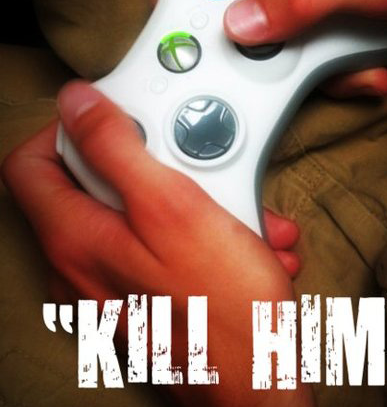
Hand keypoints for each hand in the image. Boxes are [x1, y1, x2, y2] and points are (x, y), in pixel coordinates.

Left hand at [1, 81, 312, 406]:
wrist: (259, 379)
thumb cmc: (223, 303)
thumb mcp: (172, 205)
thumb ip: (117, 148)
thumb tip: (76, 105)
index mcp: (74, 237)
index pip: (30, 164)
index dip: (65, 131)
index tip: (113, 122)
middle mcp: (79, 266)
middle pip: (91, 185)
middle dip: (151, 166)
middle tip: (195, 167)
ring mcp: (109, 285)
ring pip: (134, 215)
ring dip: (189, 201)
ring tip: (236, 212)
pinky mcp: (141, 296)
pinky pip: (156, 246)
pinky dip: (197, 233)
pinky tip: (240, 240)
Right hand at [170, 0, 386, 96]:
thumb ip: (305, 1)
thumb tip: (238, 22)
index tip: (179, 5)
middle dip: (265, 39)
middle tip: (289, 57)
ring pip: (285, 32)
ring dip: (319, 63)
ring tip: (372, 59)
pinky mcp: (343, 10)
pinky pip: (318, 47)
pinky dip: (347, 66)